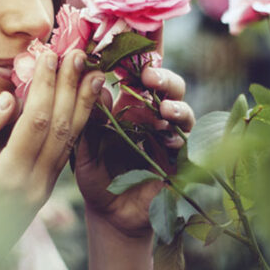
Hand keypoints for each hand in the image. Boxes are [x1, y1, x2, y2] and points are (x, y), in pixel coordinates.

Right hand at [0, 49, 104, 268]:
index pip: (34, 122)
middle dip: (70, 87)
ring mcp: (45, 189)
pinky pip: (68, 151)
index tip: (49, 55)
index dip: (45, 87)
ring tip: (93, 73)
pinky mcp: (48, 189)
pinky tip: (85, 103)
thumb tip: (5, 99)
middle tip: (79, 54)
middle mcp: (34, 183)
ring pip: (71, 140)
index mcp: (7, 176)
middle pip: (60, 127)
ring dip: (84, 104)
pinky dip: (79, 124)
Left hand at [75, 64, 195, 238]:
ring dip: (175, 105)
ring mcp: (167, 137)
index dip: (142, 61)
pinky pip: (185, 143)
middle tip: (150, 77)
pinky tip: (168, 139)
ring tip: (164, 109)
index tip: (133, 52)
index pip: (139, 77)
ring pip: (182, 110)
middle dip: (163, 78)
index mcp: (128, 108)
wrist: (112, 216)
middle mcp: (152, 117)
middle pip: (167, 87)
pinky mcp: (178, 159)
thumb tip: (97, 87)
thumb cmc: (97, 179)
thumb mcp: (85, 150)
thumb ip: (89, 122)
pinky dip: (178, 137)